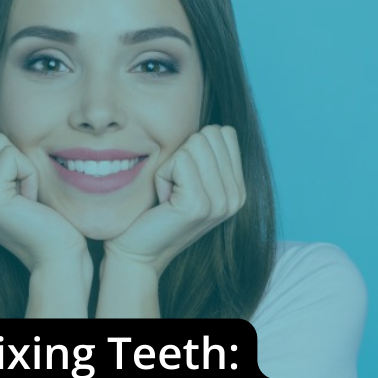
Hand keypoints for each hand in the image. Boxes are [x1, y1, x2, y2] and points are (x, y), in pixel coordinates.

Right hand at [0, 127, 87, 272]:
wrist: (56, 255)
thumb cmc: (43, 218)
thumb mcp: (11, 184)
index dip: (5, 152)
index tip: (15, 185)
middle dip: (15, 158)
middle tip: (23, 193)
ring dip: (23, 166)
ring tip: (26, 198)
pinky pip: (11, 156)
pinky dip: (29, 174)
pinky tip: (30, 201)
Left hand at [103, 125, 245, 276]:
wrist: (138, 252)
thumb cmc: (155, 212)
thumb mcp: (188, 179)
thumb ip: (205, 155)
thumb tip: (210, 125)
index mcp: (238, 188)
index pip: (224, 132)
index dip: (194, 147)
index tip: (184, 178)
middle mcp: (236, 196)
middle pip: (209, 134)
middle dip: (182, 154)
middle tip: (174, 187)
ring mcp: (221, 201)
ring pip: (194, 144)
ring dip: (170, 166)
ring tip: (168, 194)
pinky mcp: (199, 204)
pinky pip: (178, 161)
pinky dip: (162, 175)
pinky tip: (162, 200)